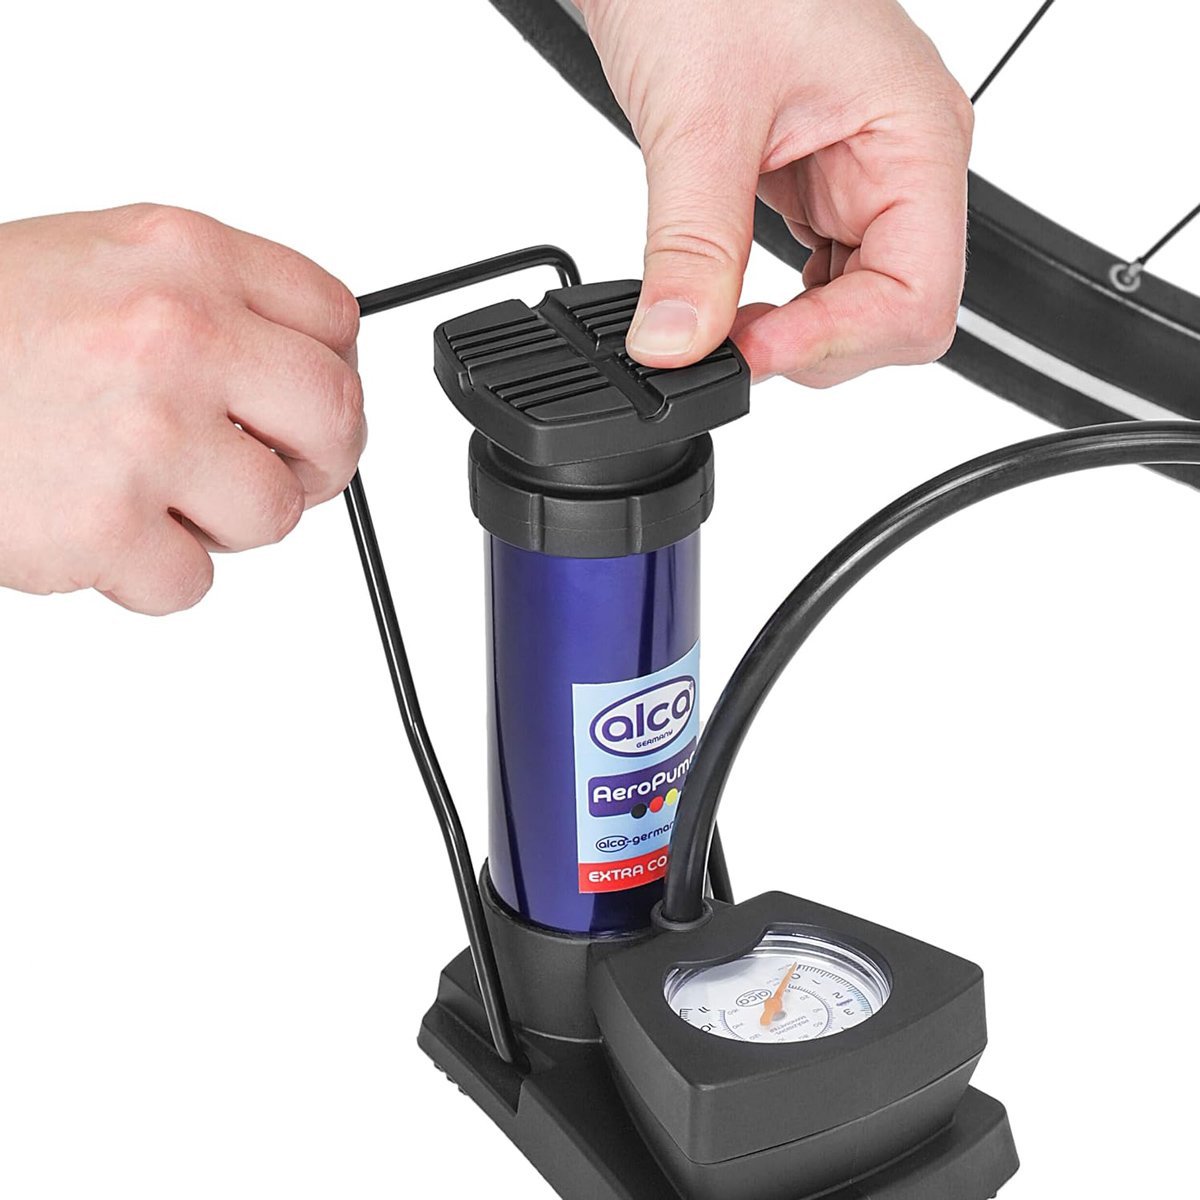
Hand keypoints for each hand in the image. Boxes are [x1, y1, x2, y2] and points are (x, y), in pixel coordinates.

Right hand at [0, 205, 363, 613]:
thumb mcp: (101, 267)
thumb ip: (210, 309)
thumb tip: (305, 372)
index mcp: (184, 258)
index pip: (335, 320)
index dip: (330, 374)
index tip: (306, 406)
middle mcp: (175, 335)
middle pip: (335, 416)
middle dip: (316, 459)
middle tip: (274, 472)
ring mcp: (145, 432)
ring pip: (275, 513)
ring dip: (223, 523)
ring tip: (149, 493)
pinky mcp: (105, 525)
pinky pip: (193, 583)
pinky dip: (152, 574)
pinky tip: (98, 527)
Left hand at [577, 0, 973, 385]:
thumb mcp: (698, 117)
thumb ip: (692, 247)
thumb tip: (677, 345)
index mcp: (915, 137)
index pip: (918, 296)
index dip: (838, 342)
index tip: (753, 350)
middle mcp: (901, 163)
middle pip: (895, 314)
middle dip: (817, 345)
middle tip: (729, 342)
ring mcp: (859, 176)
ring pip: (857, 305)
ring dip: (796, 332)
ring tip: (723, 320)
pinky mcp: (815, 184)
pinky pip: (815, 277)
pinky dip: (777, 305)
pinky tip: (730, 296)